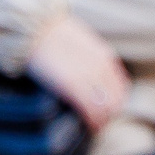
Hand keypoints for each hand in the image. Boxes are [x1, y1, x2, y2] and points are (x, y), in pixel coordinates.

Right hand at [27, 15, 129, 132]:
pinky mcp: (72, 85)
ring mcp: (88, 77)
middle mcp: (101, 67)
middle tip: (102, 122)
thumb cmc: (50, 33)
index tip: (108, 109)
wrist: (32, 27)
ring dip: (103, 121)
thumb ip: (92, 58)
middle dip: (111, 114)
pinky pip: (91, 110)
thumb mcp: (81, 41)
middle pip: (117, 100)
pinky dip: (93, 121)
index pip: (121, 86)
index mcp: (104, 56)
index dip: (117, 101)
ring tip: (96, 126)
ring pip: (107, 108)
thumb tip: (92, 72)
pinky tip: (89, 126)